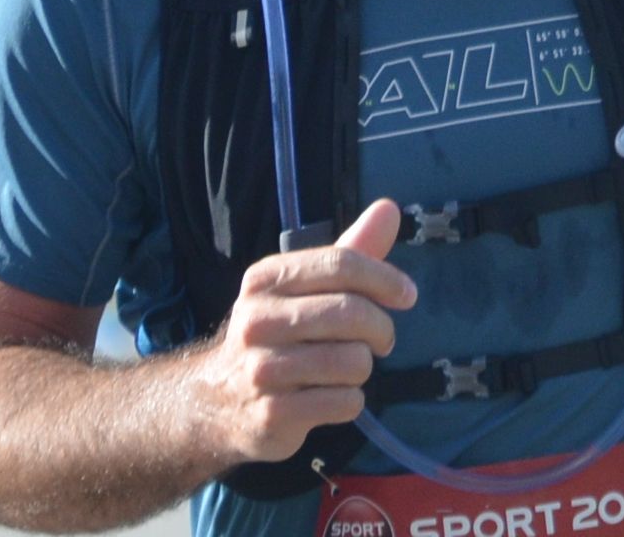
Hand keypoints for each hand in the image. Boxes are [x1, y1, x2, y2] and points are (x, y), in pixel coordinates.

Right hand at [186, 197, 415, 464]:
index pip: (341, 264)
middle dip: (381, 328)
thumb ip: (351, 250)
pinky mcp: (272, 415)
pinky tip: (327, 397)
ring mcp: (260, 371)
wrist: (216, 402)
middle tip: (380, 340)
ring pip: (353, 362)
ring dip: (362, 368)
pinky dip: (350, 401)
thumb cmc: (278, 334)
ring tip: (343, 369)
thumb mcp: (306, 287)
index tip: (407, 296)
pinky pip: (345, 402)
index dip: (385, 278)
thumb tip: (390, 208)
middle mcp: (256, 321)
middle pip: (352, 313)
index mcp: (265, 280)